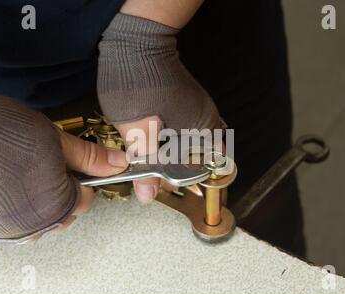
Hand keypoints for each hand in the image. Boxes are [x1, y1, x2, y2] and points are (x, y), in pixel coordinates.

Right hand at [0, 86, 126, 240]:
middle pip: (64, 214)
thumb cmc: (5, 132)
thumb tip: (119, 163)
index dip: (83, 179)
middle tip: (49, 167)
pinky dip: (17, 209)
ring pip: (39, 222)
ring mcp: (8, 229)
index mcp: (60, 206)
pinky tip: (9, 185)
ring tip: (27, 175)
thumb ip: (91, 158)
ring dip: (40, 204)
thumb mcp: (57, 140)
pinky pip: (13, 224)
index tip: (74, 167)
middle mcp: (35, 226)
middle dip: (64, 192)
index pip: (86, 200)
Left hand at [98, 14, 221, 201]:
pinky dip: (174, 140)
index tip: (168, 185)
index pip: (203, 170)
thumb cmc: (136, 87)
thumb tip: (148, 197)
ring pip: (193, 144)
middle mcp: (208, 120)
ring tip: (154, 155)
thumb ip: (147, 166)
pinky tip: (157, 139)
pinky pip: (188, 129)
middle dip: (180, 169)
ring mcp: (200, 109)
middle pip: (200, 158)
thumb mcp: (137, 132)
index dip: (186, 182)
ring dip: (175, 154)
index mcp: (202, 130)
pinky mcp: (189, 101)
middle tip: (157, 171)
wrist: (136, 45)